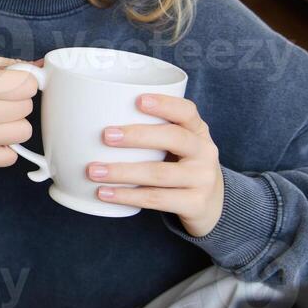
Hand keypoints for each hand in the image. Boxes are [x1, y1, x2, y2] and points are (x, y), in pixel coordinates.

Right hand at [0, 51, 39, 166]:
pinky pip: (8, 157)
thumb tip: (40, 66)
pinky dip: (4, 146)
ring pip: (23, 132)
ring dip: (13, 124)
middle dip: (17, 101)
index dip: (23, 81)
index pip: (27, 85)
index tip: (13, 82)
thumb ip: (6, 63)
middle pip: (26, 108)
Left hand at [88, 94, 224, 236]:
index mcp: (198, 132)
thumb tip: (94, 121)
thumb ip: (154, 134)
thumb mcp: (180, 147)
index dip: (165, 104)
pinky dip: (127, 196)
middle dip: (137, 136)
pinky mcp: (195, 204)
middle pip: (174, 138)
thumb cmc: (183, 167)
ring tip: (94, 171)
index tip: (138, 100)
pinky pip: (156, 199)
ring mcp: (202, 179)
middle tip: (106, 135)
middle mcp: (205, 152)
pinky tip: (104, 193)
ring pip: (159, 173)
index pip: (187, 111)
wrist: (214, 206)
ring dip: (122, 172)